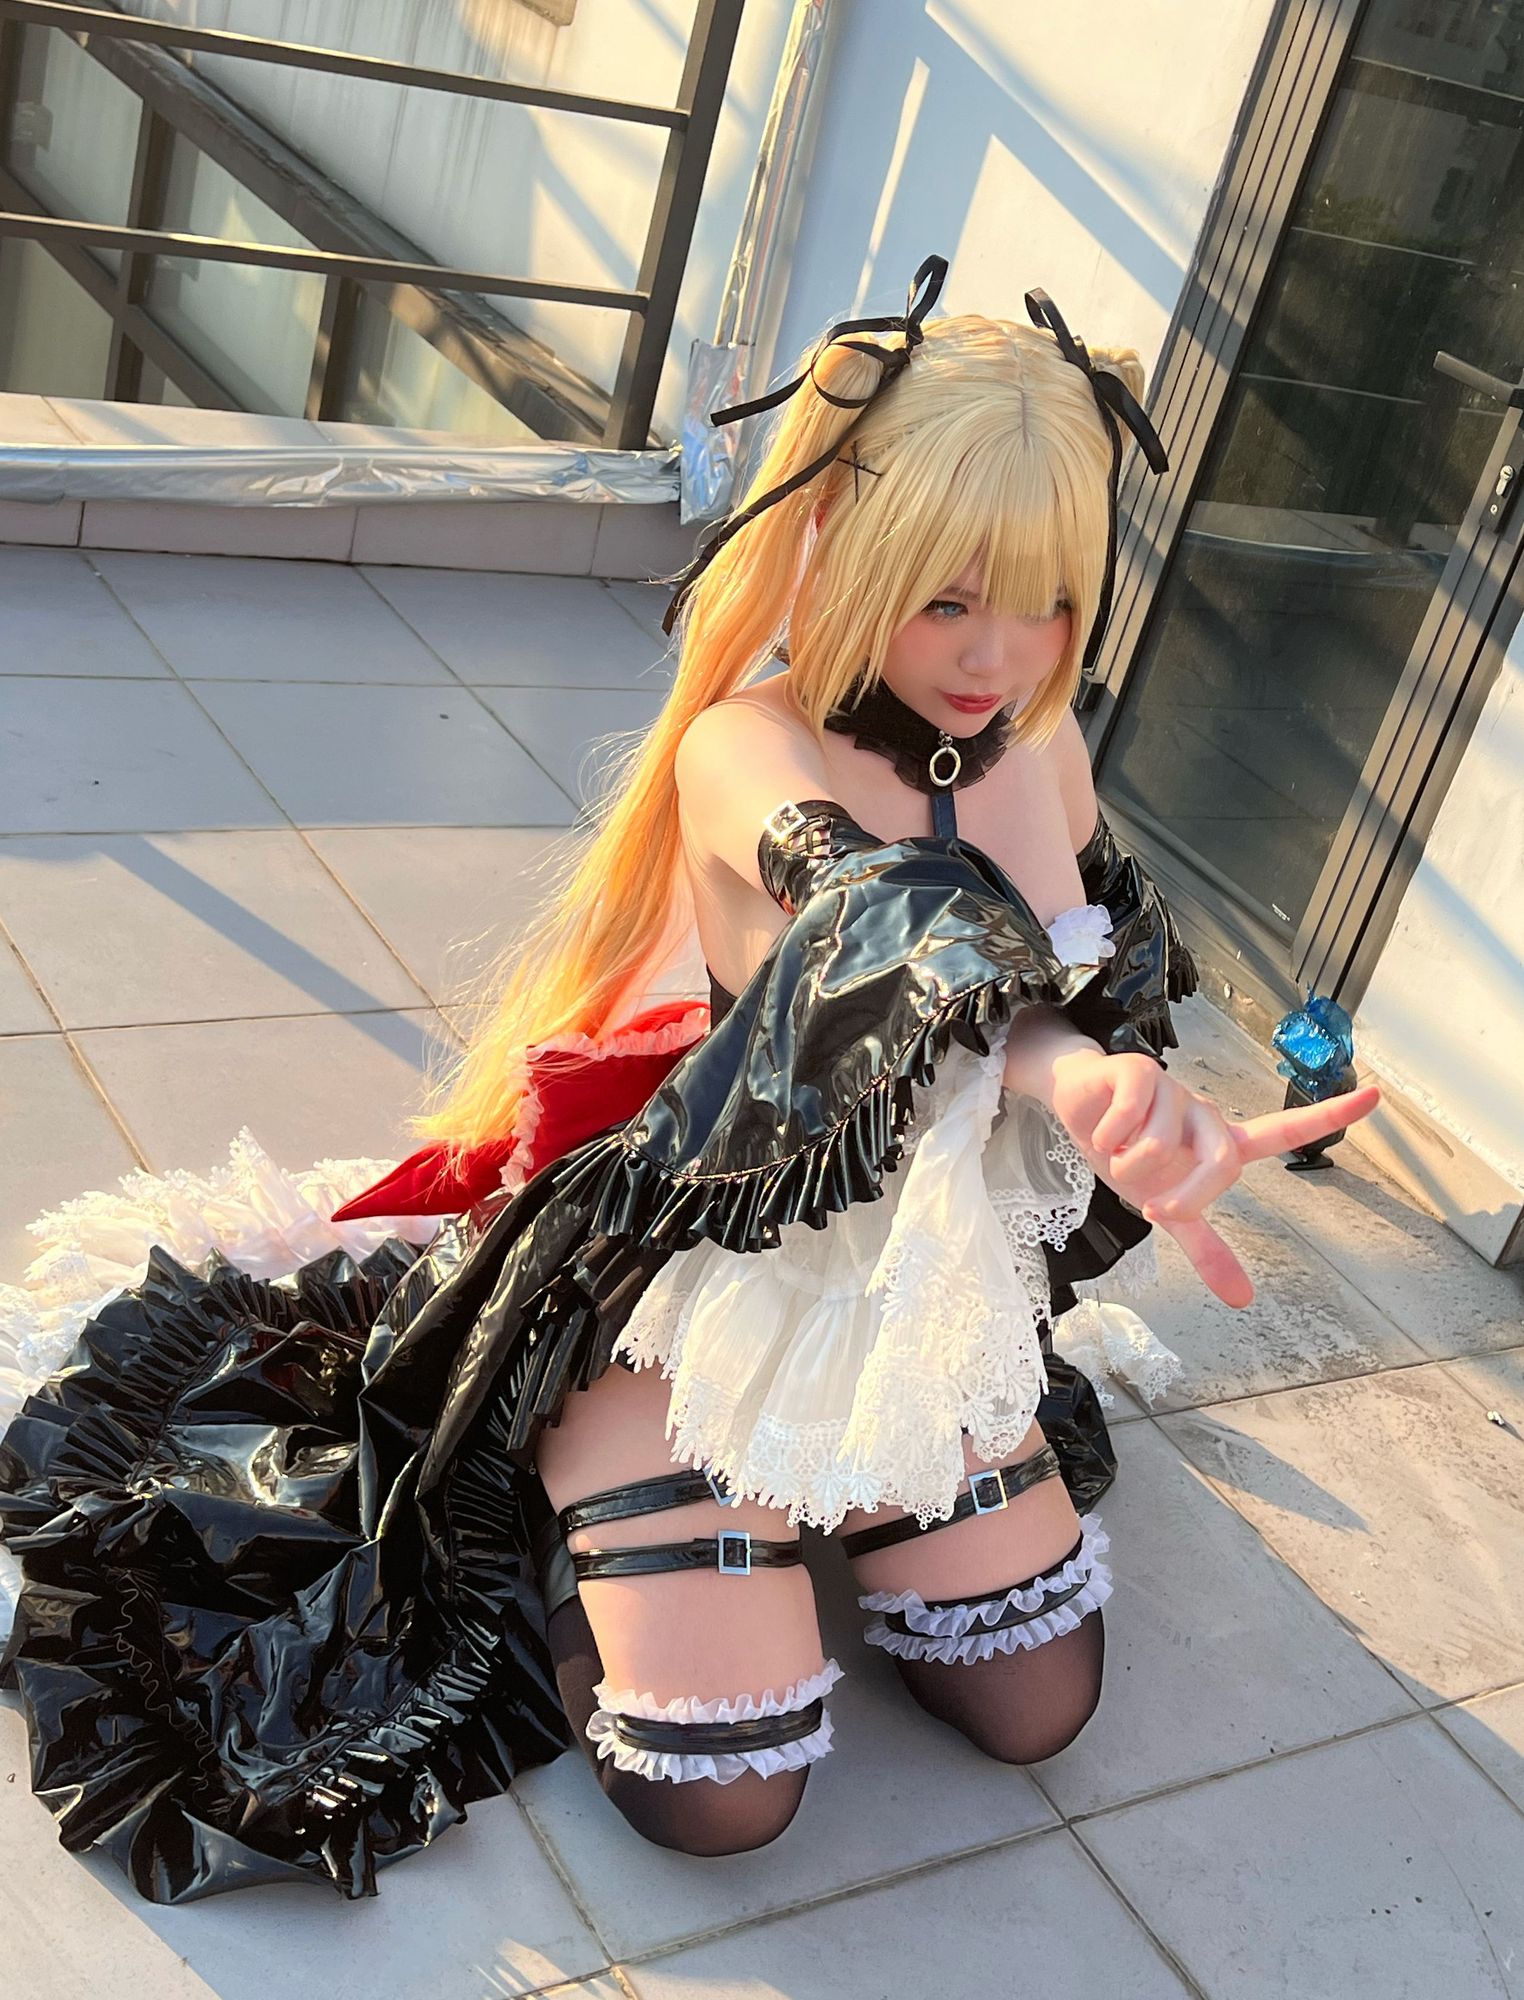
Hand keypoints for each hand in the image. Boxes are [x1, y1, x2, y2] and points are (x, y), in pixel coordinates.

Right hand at [1049, 1049, 1380, 1307]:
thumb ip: (1206, 1248)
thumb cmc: (1128, 1151)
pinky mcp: (1139, 1073)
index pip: (1284, 1129)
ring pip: (1161, 1145)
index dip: (1329, 1117)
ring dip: (1127, 1164)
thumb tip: (1243, 1299)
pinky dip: (1109, 1137)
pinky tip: (1101, 1132)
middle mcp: (1206, 1114)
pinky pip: (1130, 1117)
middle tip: (1155, 1210)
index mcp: (1221, 1143)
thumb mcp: (1166, 1207)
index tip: (1376, 1096)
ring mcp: (1175, 1090)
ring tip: (1115, 1153)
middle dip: (1189, 1195)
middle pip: (1222, 1159)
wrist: (1076, 1106)